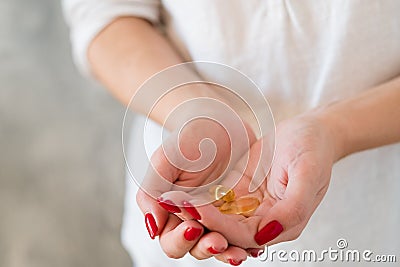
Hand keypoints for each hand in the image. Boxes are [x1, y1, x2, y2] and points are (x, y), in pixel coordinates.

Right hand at [136, 116, 256, 258]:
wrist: (219, 121)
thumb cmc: (188, 138)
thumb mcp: (165, 160)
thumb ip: (152, 193)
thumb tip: (152, 228)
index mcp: (171, 211)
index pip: (170, 239)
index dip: (180, 240)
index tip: (193, 227)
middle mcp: (193, 217)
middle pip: (196, 248)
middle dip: (206, 249)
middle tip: (219, 242)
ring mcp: (218, 216)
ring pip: (221, 245)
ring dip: (229, 252)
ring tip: (241, 252)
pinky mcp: (239, 211)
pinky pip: (243, 232)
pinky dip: (248, 241)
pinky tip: (256, 243)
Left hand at [166, 112, 337, 263]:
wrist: (309, 130)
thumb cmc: (312, 149)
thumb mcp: (308, 174)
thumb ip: (293, 209)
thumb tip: (265, 236)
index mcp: (282, 223)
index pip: (244, 235)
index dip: (218, 225)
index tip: (194, 209)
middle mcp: (263, 220)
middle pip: (226, 231)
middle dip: (199, 221)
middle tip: (173, 206)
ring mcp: (250, 206)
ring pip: (217, 217)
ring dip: (194, 211)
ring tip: (169, 199)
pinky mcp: (240, 192)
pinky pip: (216, 200)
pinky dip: (198, 198)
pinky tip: (179, 189)